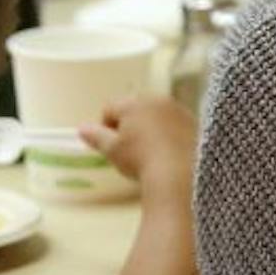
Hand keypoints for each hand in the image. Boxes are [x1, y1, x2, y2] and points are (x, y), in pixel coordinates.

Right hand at [80, 96, 195, 191]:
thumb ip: (96, 136)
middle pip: (134, 107)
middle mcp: (156, 99)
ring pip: (156, 114)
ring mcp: (178, 109)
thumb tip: (81, 128)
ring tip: (150, 151)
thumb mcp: (113, 151)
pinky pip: (175, 123)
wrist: (180, 174)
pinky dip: (169, 133)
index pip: (110, 108)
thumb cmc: (140, 160)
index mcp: (133, 103)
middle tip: (129, 148)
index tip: (109, 145)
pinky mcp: (194, 122)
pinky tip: (168, 151)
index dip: (105, 127)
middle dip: (129, 124)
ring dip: (150, 127)